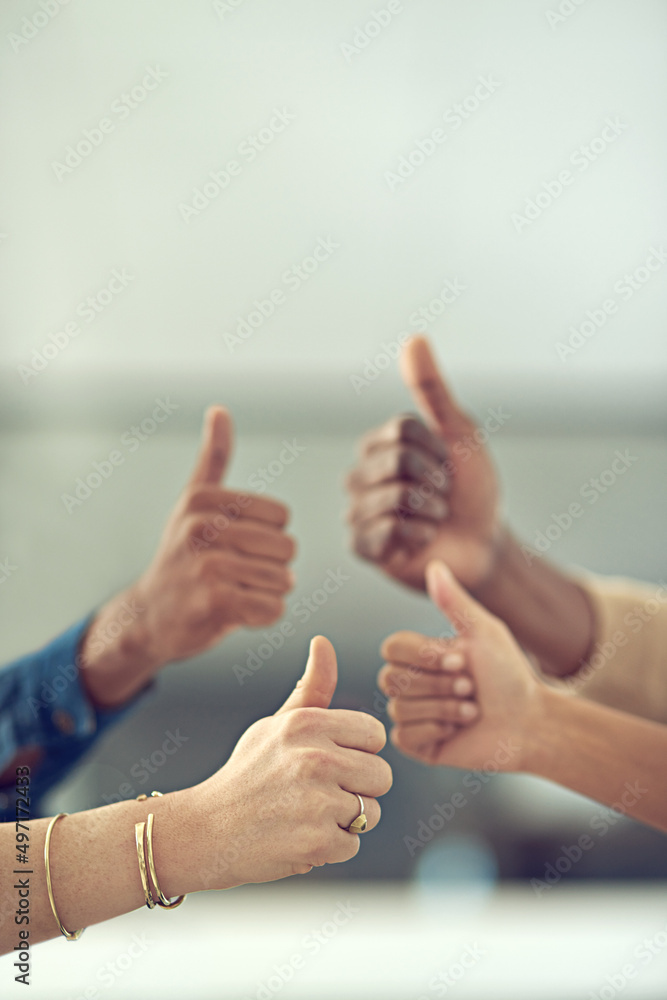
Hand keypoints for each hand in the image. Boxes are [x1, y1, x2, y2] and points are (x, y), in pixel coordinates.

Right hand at [79, 406, 296, 705]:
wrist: (149, 616)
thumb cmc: (183, 555)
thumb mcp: (194, 502)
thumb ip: (213, 457)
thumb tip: (219, 409)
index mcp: (201, 499)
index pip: (281, 516)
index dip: (268, 537)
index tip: (235, 545)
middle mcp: (201, 527)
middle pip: (287, 548)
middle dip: (272, 567)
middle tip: (237, 574)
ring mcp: (207, 566)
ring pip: (283, 580)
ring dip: (267, 593)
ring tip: (234, 592)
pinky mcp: (216, 603)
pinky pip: (274, 608)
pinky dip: (263, 616)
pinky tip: (235, 613)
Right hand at [191, 636, 392, 888]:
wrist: (205, 831)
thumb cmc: (248, 774)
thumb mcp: (276, 724)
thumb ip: (311, 688)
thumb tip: (323, 641)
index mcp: (306, 724)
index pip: (374, 735)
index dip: (357, 753)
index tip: (329, 762)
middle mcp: (314, 757)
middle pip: (382, 776)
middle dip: (357, 790)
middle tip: (317, 794)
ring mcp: (316, 801)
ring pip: (370, 813)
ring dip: (344, 821)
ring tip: (305, 816)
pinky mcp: (316, 841)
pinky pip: (353, 844)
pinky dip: (330, 848)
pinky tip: (298, 837)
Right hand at [347, 336, 501, 591]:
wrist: (484, 543)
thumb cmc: (472, 488)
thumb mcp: (459, 433)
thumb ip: (432, 389)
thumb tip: (414, 339)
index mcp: (379, 444)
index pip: (402, 431)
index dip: (437, 450)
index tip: (449, 465)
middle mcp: (360, 475)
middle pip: (397, 461)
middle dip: (435, 480)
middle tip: (444, 495)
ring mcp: (358, 511)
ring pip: (394, 498)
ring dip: (431, 511)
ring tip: (435, 518)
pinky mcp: (363, 547)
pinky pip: (386, 532)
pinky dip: (418, 535)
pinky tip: (423, 539)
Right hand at [378, 561, 543, 770]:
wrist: (529, 722)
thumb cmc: (509, 675)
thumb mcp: (484, 632)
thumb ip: (455, 602)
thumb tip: (435, 565)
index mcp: (422, 655)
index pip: (392, 647)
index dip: (423, 655)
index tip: (461, 660)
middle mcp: (412, 683)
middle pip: (391, 678)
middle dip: (438, 684)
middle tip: (470, 687)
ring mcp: (414, 714)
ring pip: (400, 708)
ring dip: (444, 709)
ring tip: (472, 711)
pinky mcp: (418, 744)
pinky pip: (404, 736)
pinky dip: (435, 731)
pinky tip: (458, 731)